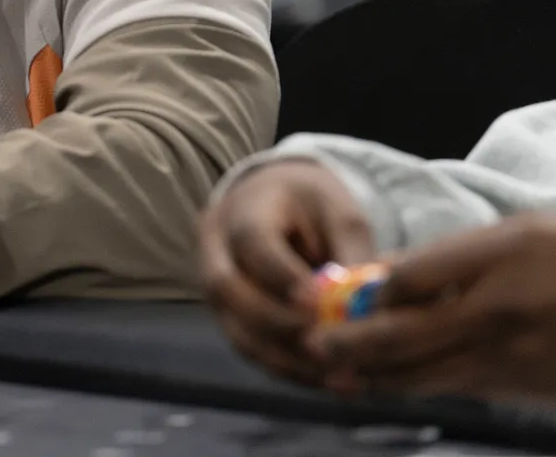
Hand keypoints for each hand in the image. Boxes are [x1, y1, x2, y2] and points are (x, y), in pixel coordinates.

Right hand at [198, 159, 373, 384]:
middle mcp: (215, 249)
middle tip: (329, 344)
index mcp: (243, 209)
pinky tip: (329, 379)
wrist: (275, 204)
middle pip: (227, 289)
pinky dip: (289, 369)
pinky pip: (252, 350)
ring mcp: (215, 288)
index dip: (282, 276)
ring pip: (235, 329)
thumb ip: (351, 252)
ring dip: (286, 358)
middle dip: (277, 323)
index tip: (321, 305)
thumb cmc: (311, 205)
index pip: (250, 242)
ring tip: (338, 374)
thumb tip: (369, 304)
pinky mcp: (230, 318)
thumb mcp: (338, 212)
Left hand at [313, 211, 555, 402]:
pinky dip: (420, 386)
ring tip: (336, 373)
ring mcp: (515, 357)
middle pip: (408, 336)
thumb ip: (452, 256)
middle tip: (314, 346)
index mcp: (500, 258)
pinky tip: (390, 382)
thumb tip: (385, 280)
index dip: (373, 290)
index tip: (347, 295)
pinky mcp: (527, 388)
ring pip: (429, 373)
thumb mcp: (518, 234)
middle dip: (353, 344)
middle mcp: (501, 313)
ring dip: (377, 375)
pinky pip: (460, 388)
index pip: (410, 279)